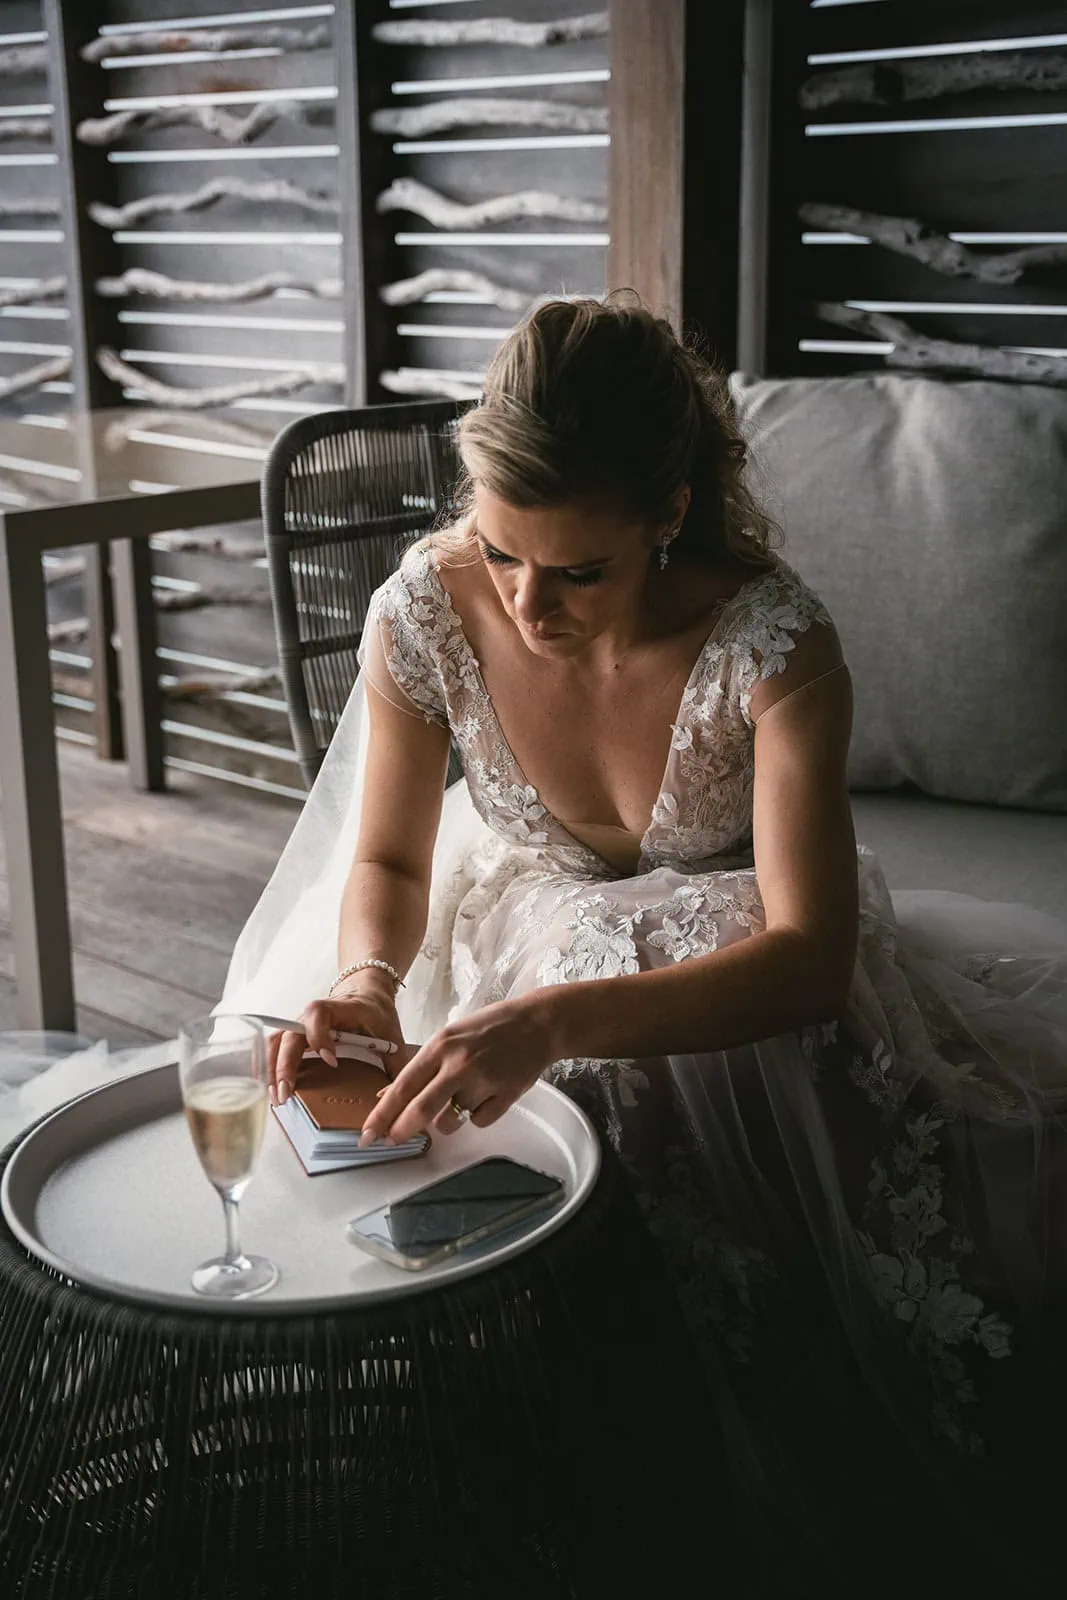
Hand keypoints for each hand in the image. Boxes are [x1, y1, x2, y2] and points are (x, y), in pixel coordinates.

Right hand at [268, 981, 405, 1104]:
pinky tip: (275, 1089)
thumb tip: (390, 1099)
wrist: (367, 994)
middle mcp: (316, 1012)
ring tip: (277, 1097)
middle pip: (291, 1031)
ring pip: (278, 1039)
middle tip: (287, 1092)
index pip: (319, 1013)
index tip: (331, 1060)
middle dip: (286, 1063)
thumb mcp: (395, 1037)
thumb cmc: (378, 1015)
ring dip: (273, 1068)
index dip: (319, 1036)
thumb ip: (397, 1067)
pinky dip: (272, 1067)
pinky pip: (277, 1046)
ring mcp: (303, 1022)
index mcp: (343, 1007)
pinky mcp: (297, 1033)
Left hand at [358, 994, 558, 1145]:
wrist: (537, 1023)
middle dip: (402, 1130)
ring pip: (451, 1119)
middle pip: (421, 1108)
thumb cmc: (489, 1028)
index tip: (367, 1133)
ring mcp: (484, 1080)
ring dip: (447, 1119)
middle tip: (392, 1141)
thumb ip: (424, 1066)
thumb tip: (391, 1095)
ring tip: (460, 1099)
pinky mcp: (506, 1094)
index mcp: (440, 1046)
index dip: (382, 1113)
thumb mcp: (450, 1037)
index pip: (403, 1086)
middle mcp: (459, 1063)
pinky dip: (478, 1115)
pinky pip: (479, 1121)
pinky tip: (487, 1095)